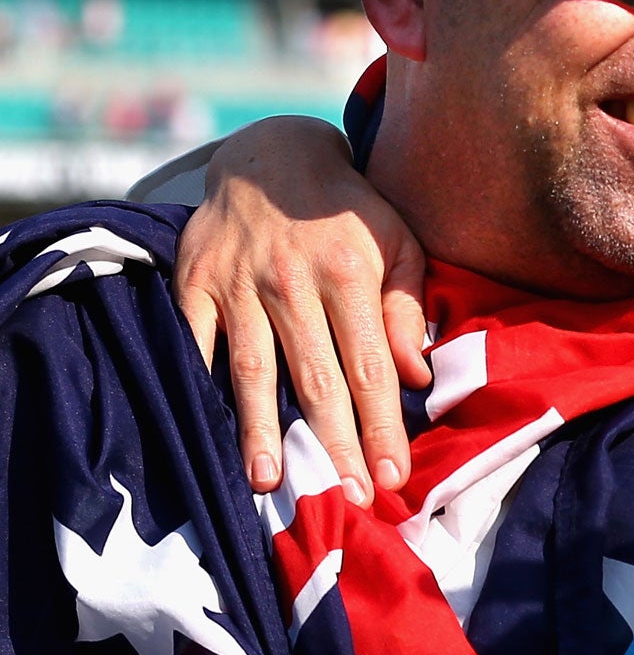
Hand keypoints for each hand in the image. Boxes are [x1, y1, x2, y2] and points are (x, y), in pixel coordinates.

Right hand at [176, 117, 430, 496]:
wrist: (272, 156)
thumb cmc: (349, 213)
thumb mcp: (397, 241)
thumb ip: (406, 307)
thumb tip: (418, 376)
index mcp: (351, 273)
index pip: (371, 367)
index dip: (382, 426)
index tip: (393, 476)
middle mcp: (294, 282)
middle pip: (317, 379)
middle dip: (335, 443)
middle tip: (349, 498)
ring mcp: (239, 285)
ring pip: (252, 370)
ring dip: (259, 430)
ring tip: (269, 483)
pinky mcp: (194, 284)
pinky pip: (195, 344)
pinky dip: (200, 387)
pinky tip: (208, 432)